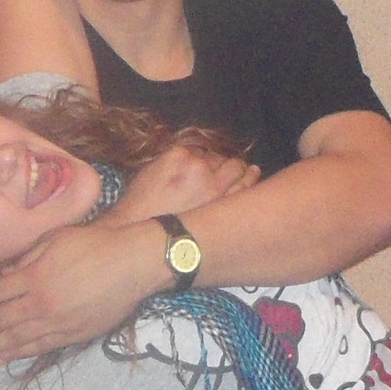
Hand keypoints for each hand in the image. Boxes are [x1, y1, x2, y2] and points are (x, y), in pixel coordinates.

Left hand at [0, 217, 164, 360]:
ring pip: (16, 339)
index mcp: (33, 276)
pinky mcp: (74, 334)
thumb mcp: (53, 241)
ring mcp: (58, 322)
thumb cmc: (94, 244)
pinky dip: (20, 352)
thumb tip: (0, 277)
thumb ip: (24, 260)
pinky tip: (4, 356)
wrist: (134, 263)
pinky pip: (40, 346)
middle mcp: (41, 303)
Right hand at [112, 142, 258, 220]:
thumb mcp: (147, 175)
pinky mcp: (224, 205)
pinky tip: (253, 175)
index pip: (201, 151)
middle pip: (220, 158)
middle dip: (223, 164)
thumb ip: (170, 163)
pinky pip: (244, 186)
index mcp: (178, 155)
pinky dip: (250, 179)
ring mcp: (214, 186)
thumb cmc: (138, 210)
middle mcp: (198, 166)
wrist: (141, 238)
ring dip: (240, 169)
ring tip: (245, 170)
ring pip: (236, 168)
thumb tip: (188, 162)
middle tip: (225, 172)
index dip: (206, 160)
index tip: (207, 167)